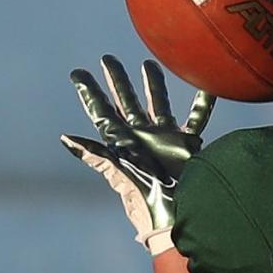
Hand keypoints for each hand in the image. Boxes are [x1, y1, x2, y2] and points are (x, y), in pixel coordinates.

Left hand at [61, 56, 214, 253]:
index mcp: (121, 142)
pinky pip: (195, 119)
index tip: (77, 74)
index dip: (89, 93)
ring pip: (157, 103)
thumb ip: (95, 154)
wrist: (176, 214)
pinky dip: (202, 104)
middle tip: (108, 59)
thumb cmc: (146, 197)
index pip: (101, 112)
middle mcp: (140, 137)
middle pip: (126, 101)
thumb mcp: (118, 173)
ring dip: (152, 84)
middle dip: (117, 80)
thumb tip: (65, 139)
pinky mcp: (185, 144)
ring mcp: (163, 139)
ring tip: (148, 63)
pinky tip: (207, 86)